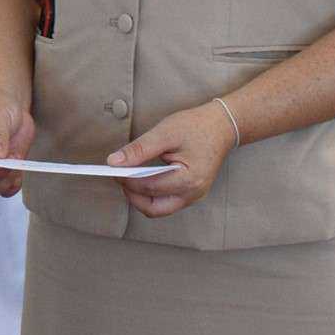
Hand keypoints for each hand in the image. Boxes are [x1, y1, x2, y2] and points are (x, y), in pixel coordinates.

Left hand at [108, 102, 238, 218]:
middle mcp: (193, 193)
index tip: (112, 168)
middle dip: (132, 195)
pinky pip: (166, 202)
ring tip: (128, 177)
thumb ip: (139, 149)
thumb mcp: (165, 132)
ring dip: (140, 197)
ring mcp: (193, 196)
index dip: (126, 180)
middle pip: (153, 208)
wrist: (222, 126)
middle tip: (119, 176)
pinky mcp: (191, 193)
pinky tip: (142, 178)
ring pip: (159, 208)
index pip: (149, 188)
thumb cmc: (196, 127)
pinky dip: (151, 194)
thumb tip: (114, 162)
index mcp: (189, 180)